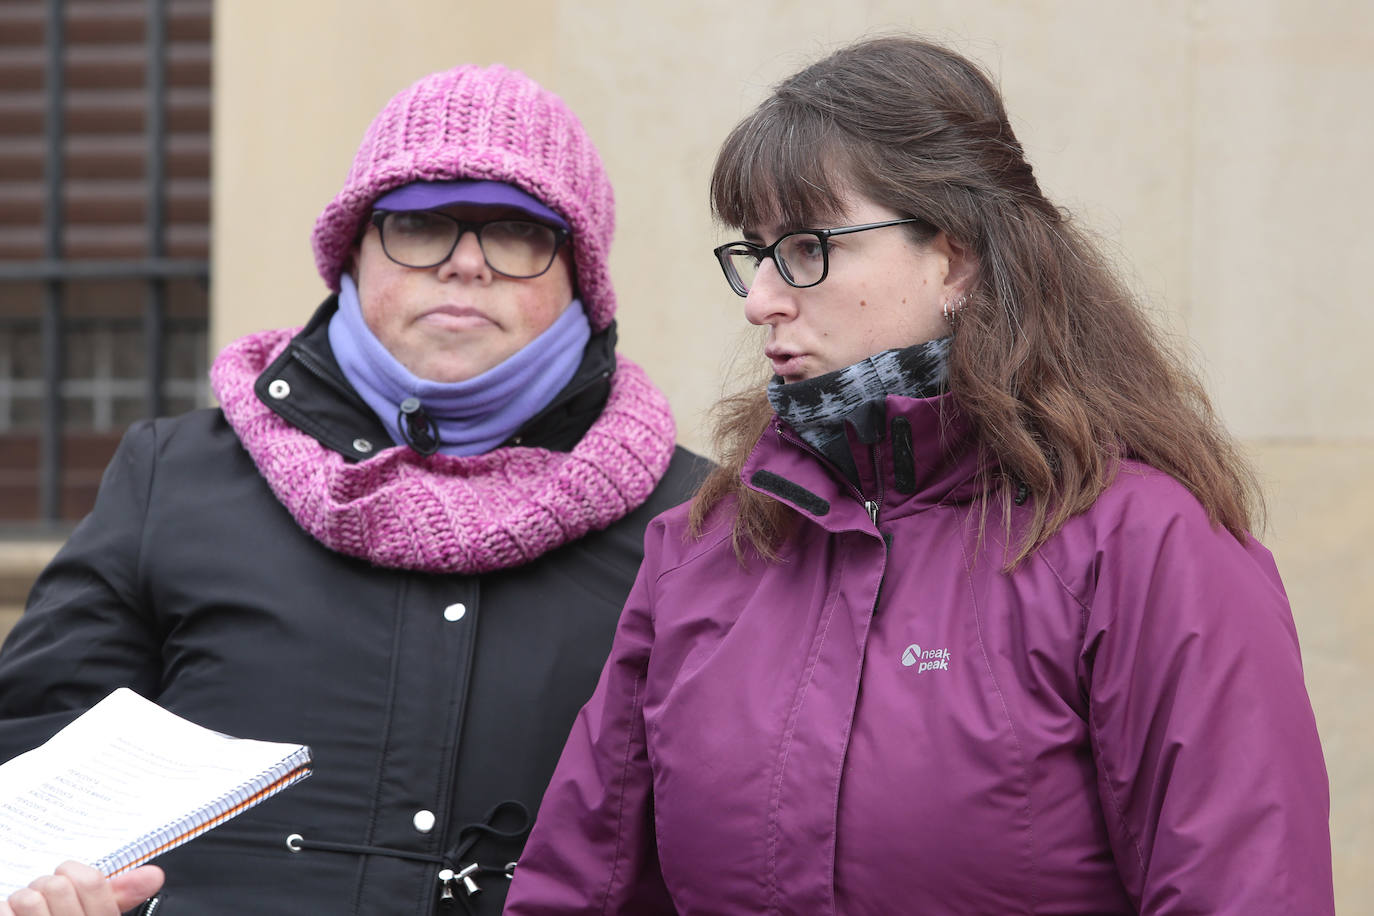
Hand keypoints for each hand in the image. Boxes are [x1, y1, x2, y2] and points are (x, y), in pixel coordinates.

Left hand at [1, 862, 164, 915]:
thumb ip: (122, 896)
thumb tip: (154, 874)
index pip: (92, 882)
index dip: (74, 873)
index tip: (69, 882)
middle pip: (57, 885)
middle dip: (46, 886)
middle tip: (47, 901)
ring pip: (27, 898)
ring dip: (22, 901)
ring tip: (29, 914)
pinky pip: (5, 912)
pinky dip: (5, 913)